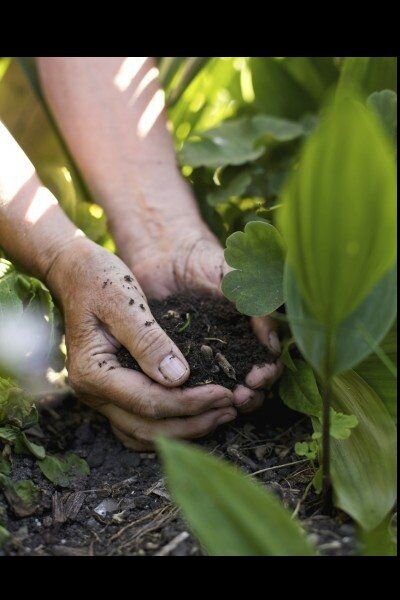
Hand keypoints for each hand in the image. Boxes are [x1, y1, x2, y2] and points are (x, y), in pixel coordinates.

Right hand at [46, 237, 235, 449]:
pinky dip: (168, 424)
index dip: (191, 403)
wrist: (76, 272)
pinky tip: (196, 414)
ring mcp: (100, 395)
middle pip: (148, 427)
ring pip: (143, 433)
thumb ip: (149, 340)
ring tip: (221, 415)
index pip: (149, 402)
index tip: (225, 393)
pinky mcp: (111, 390)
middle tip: (231, 409)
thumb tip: (178, 378)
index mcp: (93, 372)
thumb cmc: (99, 280)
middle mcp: (92, 392)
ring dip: (183, 429)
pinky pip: (139, 422)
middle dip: (193, 423)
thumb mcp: (125, 302)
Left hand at [128, 227, 283, 413]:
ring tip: (220, 402)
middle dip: (249, 395)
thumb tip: (272, 345)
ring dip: (224, 400)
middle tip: (240, 397)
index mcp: (249, 335)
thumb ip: (258, 305)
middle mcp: (230, 351)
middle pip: (247, 384)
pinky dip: (190, 394)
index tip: (257, 378)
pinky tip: (189, 398)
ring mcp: (202, 357)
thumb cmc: (207, 262)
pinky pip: (185, 382)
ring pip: (219, 389)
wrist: (164, 255)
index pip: (267, 364)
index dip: (267, 375)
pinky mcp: (174, 359)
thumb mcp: (238, 279)